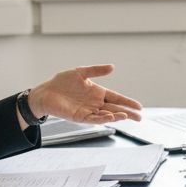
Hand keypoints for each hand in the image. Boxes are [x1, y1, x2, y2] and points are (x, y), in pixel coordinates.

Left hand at [28, 64, 142, 124]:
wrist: (46, 91)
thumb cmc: (62, 82)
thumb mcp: (81, 72)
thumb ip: (96, 70)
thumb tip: (112, 67)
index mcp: (98, 92)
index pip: (117, 98)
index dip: (127, 102)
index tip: (139, 106)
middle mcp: (95, 103)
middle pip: (115, 109)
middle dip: (128, 113)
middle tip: (139, 117)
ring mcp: (88, 111)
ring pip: (106, 115)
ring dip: (116, 116)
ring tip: (126, 116)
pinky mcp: (80, 117)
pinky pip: (93, 119)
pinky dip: (102, 119)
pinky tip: (110, 117)